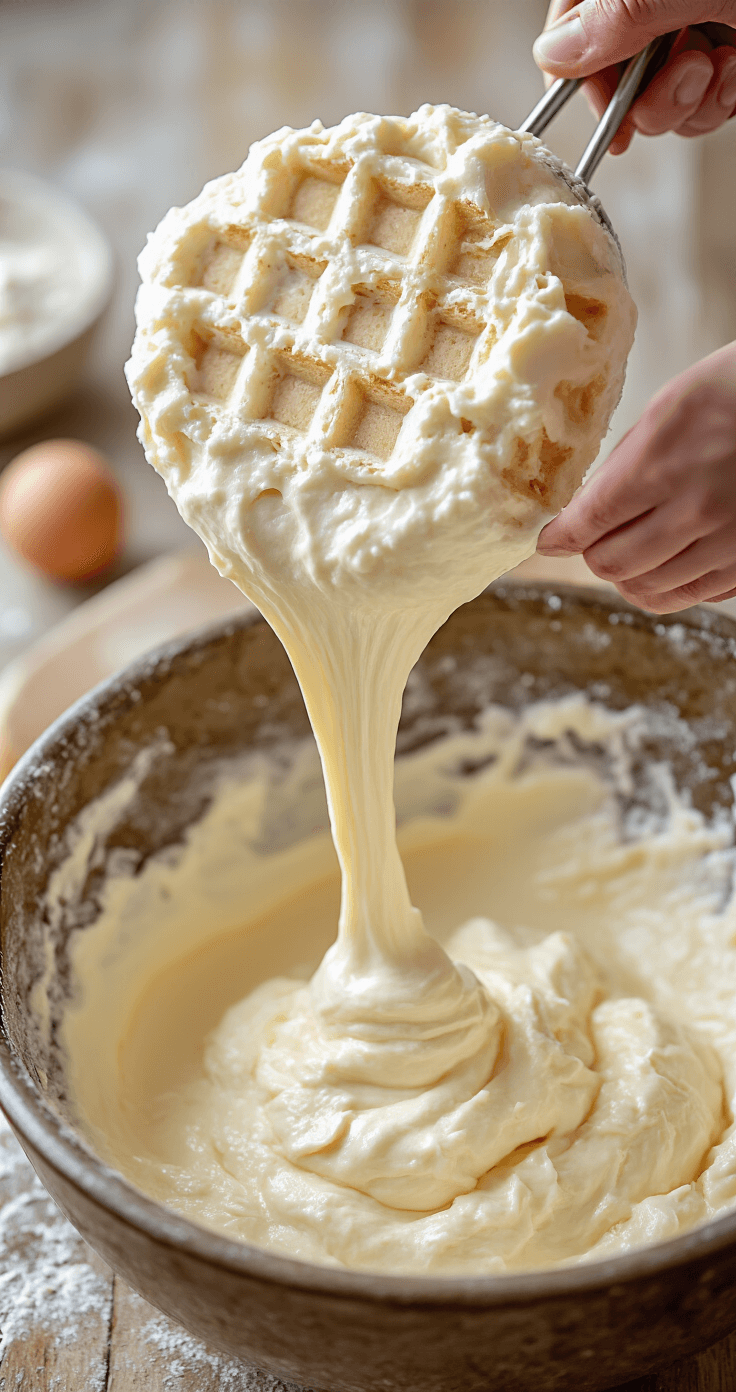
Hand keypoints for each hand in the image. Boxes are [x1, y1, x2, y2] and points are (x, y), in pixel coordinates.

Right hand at [534, 2, 735, 153]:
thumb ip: (616, 16)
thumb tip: (555, 54)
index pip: (574, 24)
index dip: (576, 74)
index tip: (601, 106)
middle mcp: (659, 2)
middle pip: (614, 75)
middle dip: (647, 97)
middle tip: (683, 77)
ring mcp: (696, 26)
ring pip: (661, 100)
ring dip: (689, 102)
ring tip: (719, 68)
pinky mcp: (729, 54)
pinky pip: (705, 103)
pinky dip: (720, 99)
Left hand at [537, 343, 735, 612]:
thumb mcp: (671, 405)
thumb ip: (627, 460)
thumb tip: (586, 505)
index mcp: (664, 463)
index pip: (589, 522)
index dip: (559, 537)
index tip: (547, 540)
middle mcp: (695, 510)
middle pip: (612, 564)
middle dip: (590, 553)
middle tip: (589, 538)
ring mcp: (728, 541)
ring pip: (649, 590)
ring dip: (627, 575)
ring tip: (625, 552)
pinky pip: (693, 595)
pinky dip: (668, 586)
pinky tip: (665, 562)